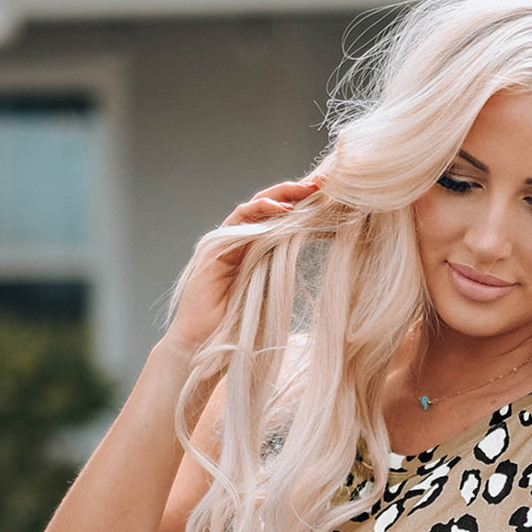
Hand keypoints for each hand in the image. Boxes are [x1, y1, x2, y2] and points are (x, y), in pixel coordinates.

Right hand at [163, 171, 325, 356]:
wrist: (203, 346)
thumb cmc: (237, 331)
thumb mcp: (271, 298)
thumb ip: (285, 275)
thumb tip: (318, 268)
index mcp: (253, 252)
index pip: (278, 221)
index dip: (301, 208)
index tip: (329, 202)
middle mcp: (238, 243)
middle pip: (267, 208)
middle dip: (294, 194)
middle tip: (322, 186)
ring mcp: (224, 243)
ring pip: (254, 208)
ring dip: (281, 196)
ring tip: (307, 191)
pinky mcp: (215, 248)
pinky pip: (239, 222)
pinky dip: (261, 213)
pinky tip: (283, 212)